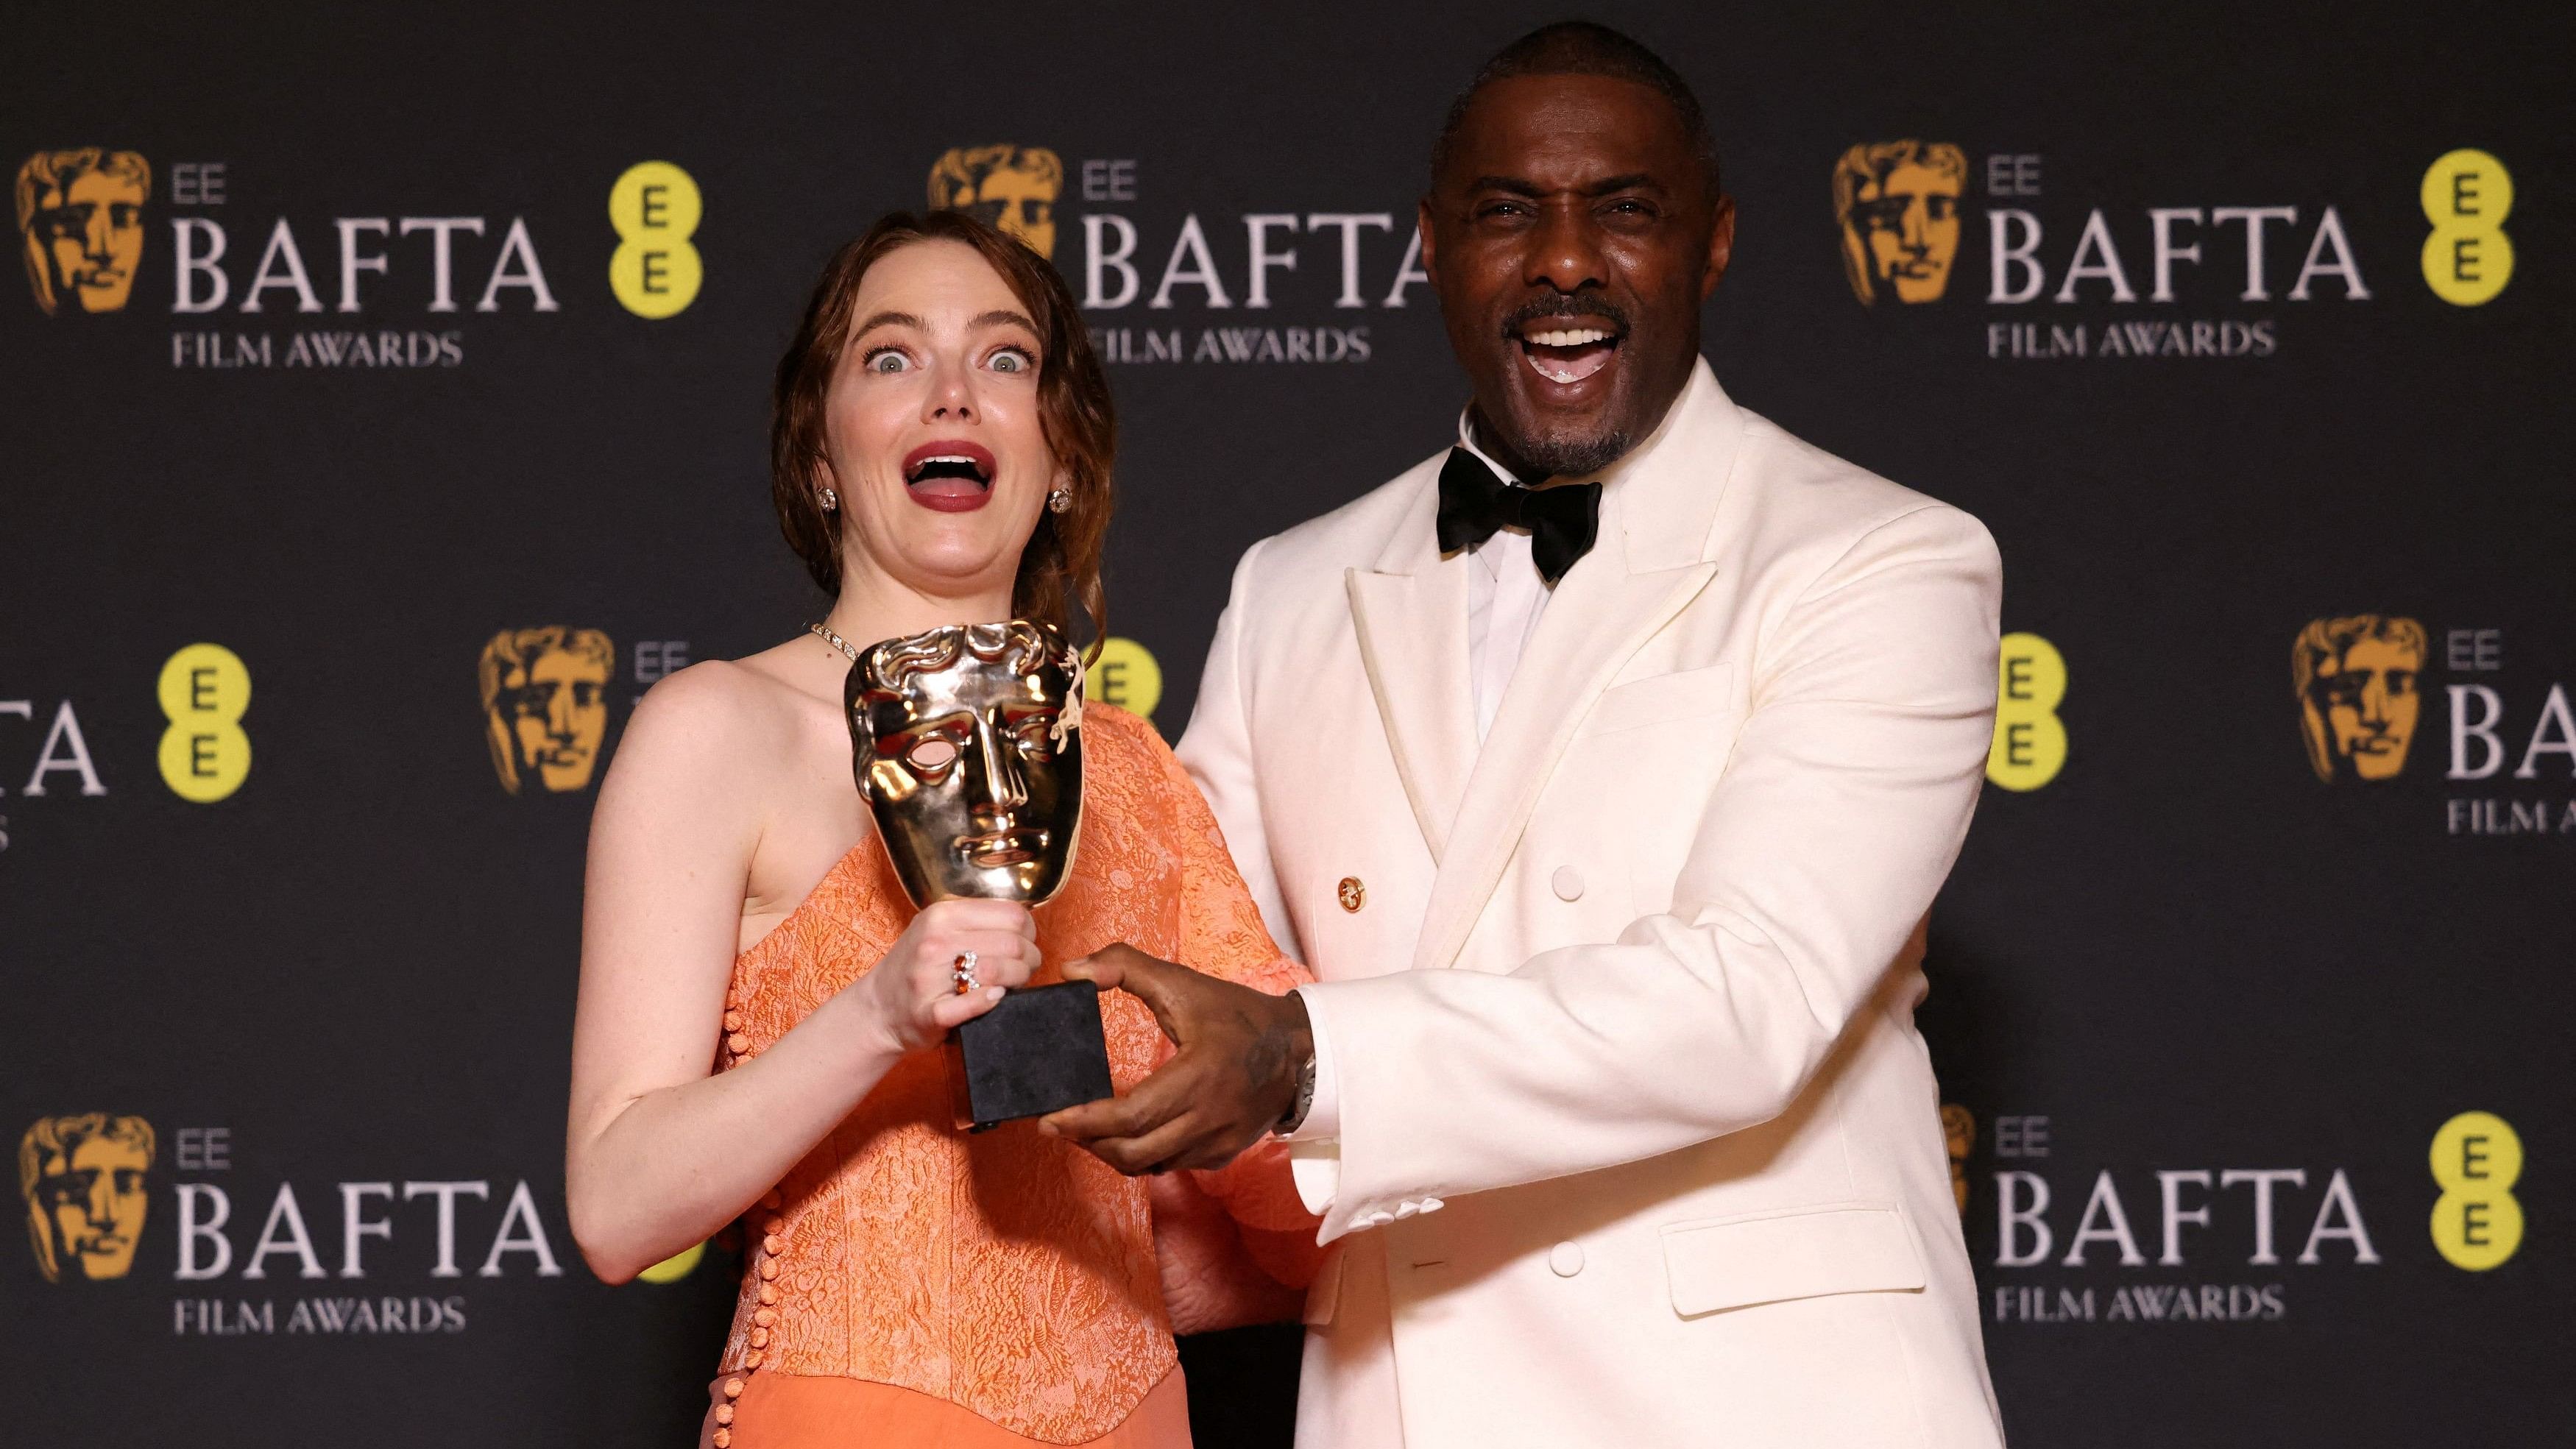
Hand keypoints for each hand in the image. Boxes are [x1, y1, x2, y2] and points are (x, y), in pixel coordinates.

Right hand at [851, 898, 1038, 1054]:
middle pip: (1012, 943)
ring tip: (1013, 984)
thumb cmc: (916, 967)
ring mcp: (930, 978)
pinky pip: (976, 1002)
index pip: (1012, 914)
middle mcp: (935, 942)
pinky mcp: (931, 1012)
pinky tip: (995, 998)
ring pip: (1000, 971)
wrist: (878, 1009)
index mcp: (942, 915)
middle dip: (1030, 959)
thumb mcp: (936, 928)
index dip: (1030, 931)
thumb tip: (1024, 923)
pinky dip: (992, 1000)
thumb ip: (974, 920)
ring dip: (1018, 980)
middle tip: (1026, 968)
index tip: (1027, 942)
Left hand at [1040, 944, 1310, 1173]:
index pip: (1132, 1115)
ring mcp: (1217, 1142)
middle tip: (1056, 1126)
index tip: (1052, 1118)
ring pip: (1149, 1165)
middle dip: (1087, 1142)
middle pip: (1133, 1151)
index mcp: (1198, 1076)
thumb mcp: (1183, 983)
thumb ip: (1124, 966)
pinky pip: (1170, 1166)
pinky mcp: (1222, 1154)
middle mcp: (1209, 1118)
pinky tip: (1125, 1136)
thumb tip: (1071, 970)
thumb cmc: (1238, 1014)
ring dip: (1110, 1152)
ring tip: (1084, 1131)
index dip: (1086, 1122)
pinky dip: (1141, 1156)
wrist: (1298, 1049)